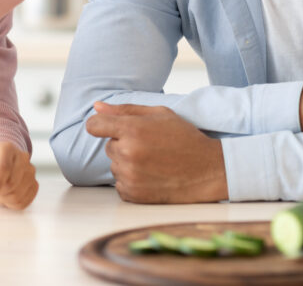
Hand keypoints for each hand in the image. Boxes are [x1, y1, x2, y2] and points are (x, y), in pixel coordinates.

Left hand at [0, 141, 37, 209]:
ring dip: (3, 198)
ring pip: (18, 194)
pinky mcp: (34, 185)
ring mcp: (31, 171)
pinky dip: (11, 203)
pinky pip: (24, 201)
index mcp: (6, 148)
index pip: (5, 167)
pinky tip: (6, 194)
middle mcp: (22, 157)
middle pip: (11, 183)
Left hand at [85, 102, 227, 203]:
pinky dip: (131, 180)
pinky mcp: (133, 195)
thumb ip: (124, 110)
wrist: (208, 170)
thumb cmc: (184, 138)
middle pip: (108, 146)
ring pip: (114, 165)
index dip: (99, 125)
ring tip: (153, 161)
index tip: (108, 128)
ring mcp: (129, 176)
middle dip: (123, 144)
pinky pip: (120, 184)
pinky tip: (151, 175)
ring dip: (127, 163)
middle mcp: (127, 153)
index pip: (94, 126)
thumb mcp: (159, 114)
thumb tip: (96, 107)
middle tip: (149, 146)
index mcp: (132, 130)